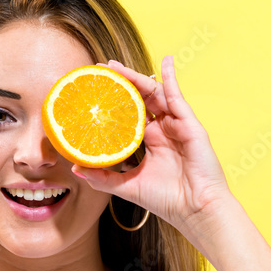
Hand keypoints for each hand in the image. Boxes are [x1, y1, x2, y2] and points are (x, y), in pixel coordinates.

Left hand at [73, 56, 234, 231]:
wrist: (195, 210)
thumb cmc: (166, 200)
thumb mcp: (126, 186)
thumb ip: (102, 177)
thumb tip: (75, 168)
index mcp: (149, 142)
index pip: (128, 114)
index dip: (113, 102)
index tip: (94, 91)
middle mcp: (162, 130)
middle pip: (139, 99)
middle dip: (120, 83)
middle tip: (100, 70)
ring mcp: (175, 125)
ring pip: (153, 94)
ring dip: (135, 77)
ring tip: (115, 66)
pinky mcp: (189, 124)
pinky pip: (177, 96)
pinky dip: (171, 77)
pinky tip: (166, 61)